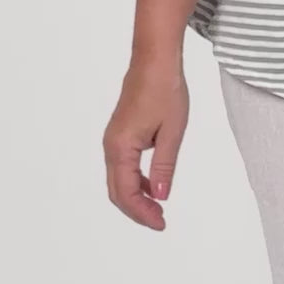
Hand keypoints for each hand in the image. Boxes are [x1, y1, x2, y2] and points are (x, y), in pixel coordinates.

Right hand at [103, 59, 189, 230]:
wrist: (155, 60)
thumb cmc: (165, 90)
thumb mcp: (172, 130)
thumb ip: (164, 165)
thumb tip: (161, 196)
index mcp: (121, 147)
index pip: (126, 193)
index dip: (142, 213)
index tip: (161, 223)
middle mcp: (111, 146)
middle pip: (117, 190)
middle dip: (137, 210)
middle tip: (159, 220)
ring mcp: (113, 139)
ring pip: (119, 179)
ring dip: (136, 196)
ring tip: (158, 206)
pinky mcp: (120, 132)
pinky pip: (123, 165)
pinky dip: (136, 179)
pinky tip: (154, 182)